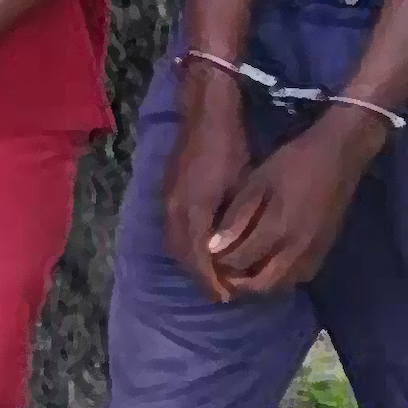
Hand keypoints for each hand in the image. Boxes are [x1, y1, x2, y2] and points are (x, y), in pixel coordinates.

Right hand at [162, 71, 252, 300]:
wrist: (204, 111)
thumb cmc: (230, 145)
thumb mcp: (241, 185)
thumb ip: (234, 221)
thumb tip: (231, 252)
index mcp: (193, 210)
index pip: (199, 259)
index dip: (212, 281)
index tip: (228, 296)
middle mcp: (174, 211)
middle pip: (182, 257)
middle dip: (200, 278)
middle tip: (221, 292)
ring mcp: (167, 203)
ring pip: (174, 246)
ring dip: (191, 264)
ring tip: (213, 275)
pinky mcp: (167, 195)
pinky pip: (172, 232)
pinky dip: (186, 248)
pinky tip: (202, 249)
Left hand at [208, 109, 387, 298]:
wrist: (340, 154)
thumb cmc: (293, 162)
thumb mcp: (257, 182)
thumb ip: (236, 217)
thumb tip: (212, 247)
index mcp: (278, 228)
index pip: (241, 261)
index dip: (221, 263)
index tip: (210, 256)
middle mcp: (298, 247)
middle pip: (262, 283)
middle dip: (239, 282)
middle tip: (224, 270)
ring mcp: (315, 251)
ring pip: (282, 284)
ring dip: (260, 283)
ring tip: (243, 270)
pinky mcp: (325, 249)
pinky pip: (300, 276)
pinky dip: (281, 277)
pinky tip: (269, 265)